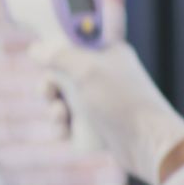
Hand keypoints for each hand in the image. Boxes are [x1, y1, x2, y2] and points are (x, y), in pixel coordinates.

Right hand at [30, 41, 183, 184]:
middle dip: (50, 84)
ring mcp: (100, 102)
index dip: (57, 48)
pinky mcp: (97, 126)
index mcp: (107, 54)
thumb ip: (59, 56)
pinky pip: (70, 124)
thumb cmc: (122, 100)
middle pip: (63, 74)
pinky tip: (65, 132)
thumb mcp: (87, 70)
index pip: (75, 42)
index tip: (42, 56)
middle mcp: (103, 76)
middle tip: (49, 91)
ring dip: (54, 109)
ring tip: (61, 116)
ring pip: (63, 101)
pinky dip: (63, 128)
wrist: (146, 142)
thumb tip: (36, 49)